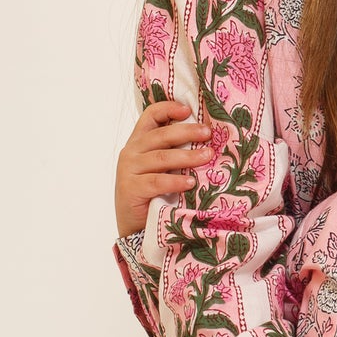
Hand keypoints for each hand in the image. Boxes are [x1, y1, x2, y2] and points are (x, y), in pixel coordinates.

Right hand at [115, 98, 211, 236]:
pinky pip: (156, 181)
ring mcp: (129, 170)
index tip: (189, 109)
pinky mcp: (131, 189)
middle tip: (208, 133)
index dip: (168, 108)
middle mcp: (131, 152)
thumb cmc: (154, 194)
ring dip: (187, 156)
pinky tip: (191, 182)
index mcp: (139, 142)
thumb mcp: (162, 167)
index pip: (150, 116)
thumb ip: (174, 150)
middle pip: (160, 135)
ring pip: (161, 157)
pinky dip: (175, 181)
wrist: (135, 227)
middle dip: (187, 132)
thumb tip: (206, 137)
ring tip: (207, 156)